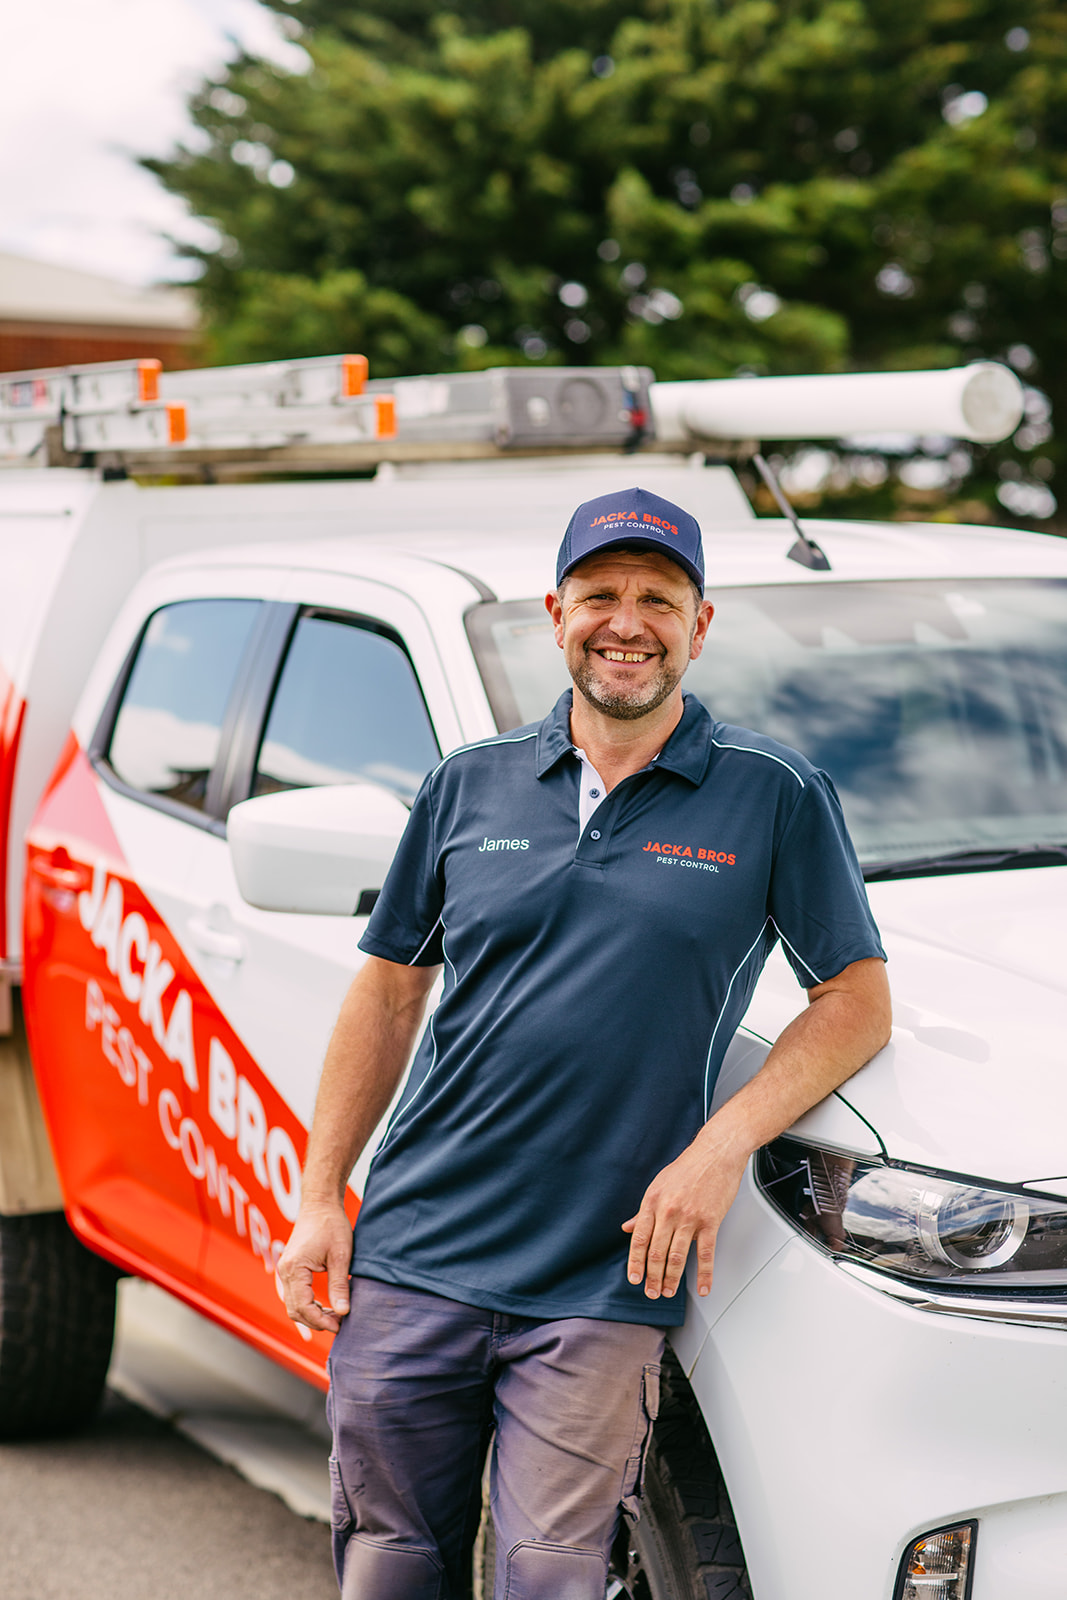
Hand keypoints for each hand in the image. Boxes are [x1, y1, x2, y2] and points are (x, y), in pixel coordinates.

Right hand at [276, 1201, 353, 1331]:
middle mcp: (285, 1271)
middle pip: (295, 1310)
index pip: (303, 1307)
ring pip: (294, 1305)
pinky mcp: (290, 1269)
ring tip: (336, 1316)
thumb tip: (344, 1312)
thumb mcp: (341, 1255)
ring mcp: (285, 1270)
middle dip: (316, 1321)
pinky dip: (309, 1305)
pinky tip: (326, 1306)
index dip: (320, 1321)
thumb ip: (340, 1285)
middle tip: (339, 1324)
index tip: (339, 1325)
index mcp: (295, 1268)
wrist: (320, 1203)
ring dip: (313, 1315)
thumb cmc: (331, 1224)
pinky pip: (295, 1295)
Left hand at [621, 1138, 746, 1300]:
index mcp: (653, 1201)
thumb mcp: (658, 1184)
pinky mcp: (710, 1221)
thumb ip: (643, 1210)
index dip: (635, 1263)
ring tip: (668, 1291)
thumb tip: (628, 1227)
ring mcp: (690, 1218)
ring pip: (677, 1256)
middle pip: (656, 1252)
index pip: (639, 1239)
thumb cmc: (688, 1167)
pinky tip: (703, 1287)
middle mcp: (668, 1211)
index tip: (634, 1278)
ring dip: (671, 1279)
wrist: (716, 1153)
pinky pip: (706, 1254)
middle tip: (652, 1292)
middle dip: (652, 1276)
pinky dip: (704, 1274)